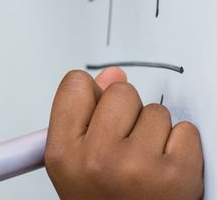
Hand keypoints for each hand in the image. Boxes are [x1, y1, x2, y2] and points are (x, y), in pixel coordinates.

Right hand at [45, 68, 202, 199]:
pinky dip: (183, 147)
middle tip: (125, 146)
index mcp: (63, 153)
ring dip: (156, 133)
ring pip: (156, 112)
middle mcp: (97, 158)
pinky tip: (168, 170)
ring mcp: (138, 166)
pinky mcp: (177, 175)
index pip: (76, 86)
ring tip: (147, 164)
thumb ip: (84, 116)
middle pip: (120, 92)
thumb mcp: (75, 165)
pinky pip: (186, 131)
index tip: (97, 112)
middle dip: (127, 113)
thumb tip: (111, 76)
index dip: (91, 96)